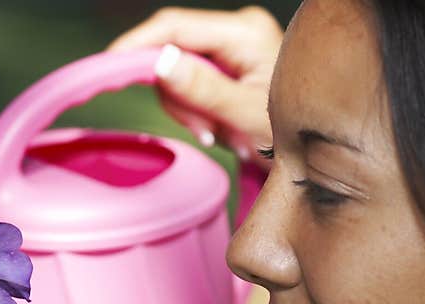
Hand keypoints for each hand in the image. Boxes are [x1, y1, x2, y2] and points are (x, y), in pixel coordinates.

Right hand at [108, 6, 281, 167]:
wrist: (317, 155)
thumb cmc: (293, 135)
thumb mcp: (246, 114)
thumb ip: (202, 88)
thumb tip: (158, 62)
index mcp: (244, 32)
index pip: (174, 26)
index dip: (136, 46)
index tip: (107, 69)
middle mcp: (237, 31)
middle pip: (173, 52)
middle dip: (179, 98)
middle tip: (205, 133)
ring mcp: (234, 48)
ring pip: (179, 73)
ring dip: (191, 111)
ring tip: (223, 137)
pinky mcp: (231, 67)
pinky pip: (194, 85)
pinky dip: (200, 112)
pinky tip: (223, 131)